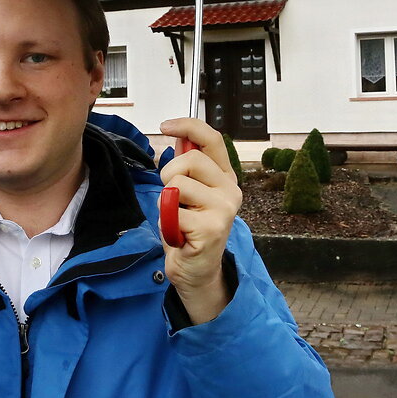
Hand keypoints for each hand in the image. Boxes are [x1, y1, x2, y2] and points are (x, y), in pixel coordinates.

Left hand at [157, 117, 242, 324]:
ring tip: (177, 219)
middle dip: (168, 176)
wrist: (196, 272)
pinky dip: (167, 223)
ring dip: (166, 202)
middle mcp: (230, 190)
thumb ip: (186, 167)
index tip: (166, 126)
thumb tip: (178, 137)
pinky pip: (172, 211)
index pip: (211, 139)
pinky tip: (178, 235)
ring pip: (177, 185)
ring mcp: (224, 209)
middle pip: (190, 160)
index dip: (188, 126)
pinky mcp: (212, 228)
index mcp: (225, 177)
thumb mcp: (187, 194)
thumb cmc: (189, 232)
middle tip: (172, 198)